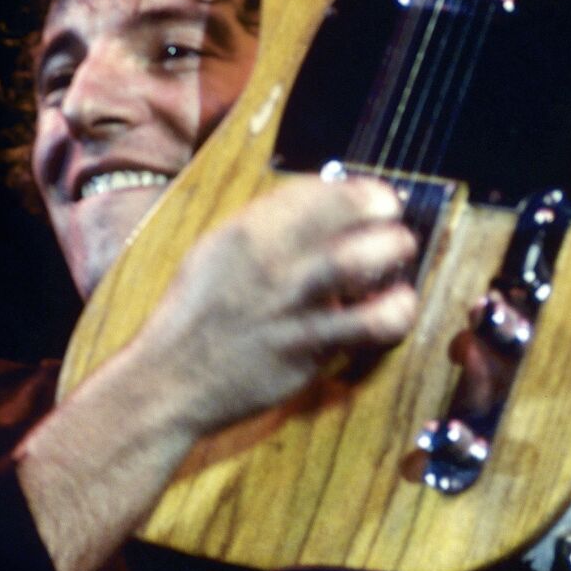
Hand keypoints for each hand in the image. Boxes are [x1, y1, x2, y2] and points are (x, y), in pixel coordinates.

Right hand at [15, 174, 416, 570]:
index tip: (379, 200)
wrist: (169, 380)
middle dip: (383, 215)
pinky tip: (395, 311)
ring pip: (357, 263)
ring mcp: (287, 306)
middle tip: (395, 226)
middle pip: (344, 216)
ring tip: (401, 264)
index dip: (362, 191)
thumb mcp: (218, 252)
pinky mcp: (303, 351)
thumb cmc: (200, 312)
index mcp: (246, 230)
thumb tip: (326, 203)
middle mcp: (268, 261)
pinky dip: (390, 315)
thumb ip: (267, 227)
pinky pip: (361, 327)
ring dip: (391, 254)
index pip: (320, 191)